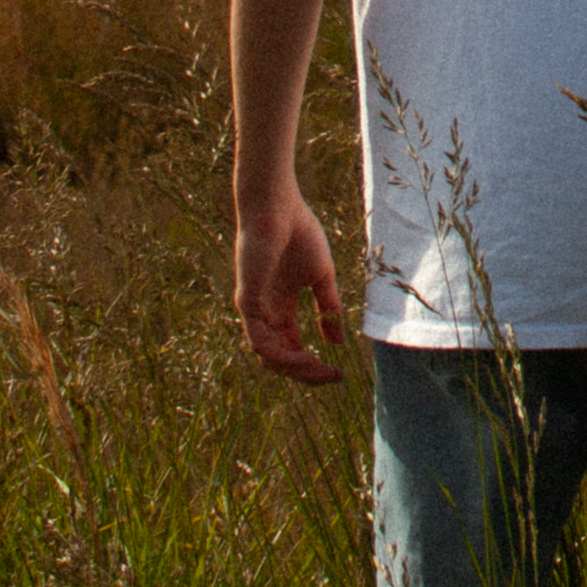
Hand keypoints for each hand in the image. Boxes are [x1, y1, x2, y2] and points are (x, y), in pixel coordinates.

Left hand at [234, 186, 348, 384]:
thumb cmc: (298, 233)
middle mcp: (264, 313)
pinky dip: (279, 354)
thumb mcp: (321, 276)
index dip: (313, 363)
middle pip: (280, 357)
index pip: (292, 346)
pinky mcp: (247, 302)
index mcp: (280, 307)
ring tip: (318, 370)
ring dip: (294, 368)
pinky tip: (301, 356)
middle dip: (306, 372)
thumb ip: (327, 308)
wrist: (277, 207)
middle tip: (330, 378)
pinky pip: (259, 340)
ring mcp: (254, 310)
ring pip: (268, 355)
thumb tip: (338, 343)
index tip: (338, 373)